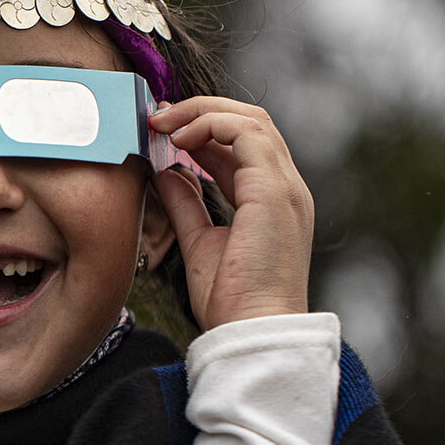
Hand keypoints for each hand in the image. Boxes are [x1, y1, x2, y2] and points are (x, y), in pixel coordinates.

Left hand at [147, 98, 313, 330]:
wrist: (253, 333)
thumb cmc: (232, 303)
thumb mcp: (200, 243)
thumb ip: (186, 205)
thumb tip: (167, 173)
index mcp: (272, 201)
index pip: (243, 145)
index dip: (203, 130)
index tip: (162, 133)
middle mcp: (286, 188)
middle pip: (251, 122)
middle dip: (202, 111)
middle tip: (158, 118)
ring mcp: (285, 186)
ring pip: (251, 119)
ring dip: (202, 112)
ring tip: (163, 123)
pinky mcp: (274, 190)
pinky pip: (246, 132)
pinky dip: (210, 123)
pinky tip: (179, 138)